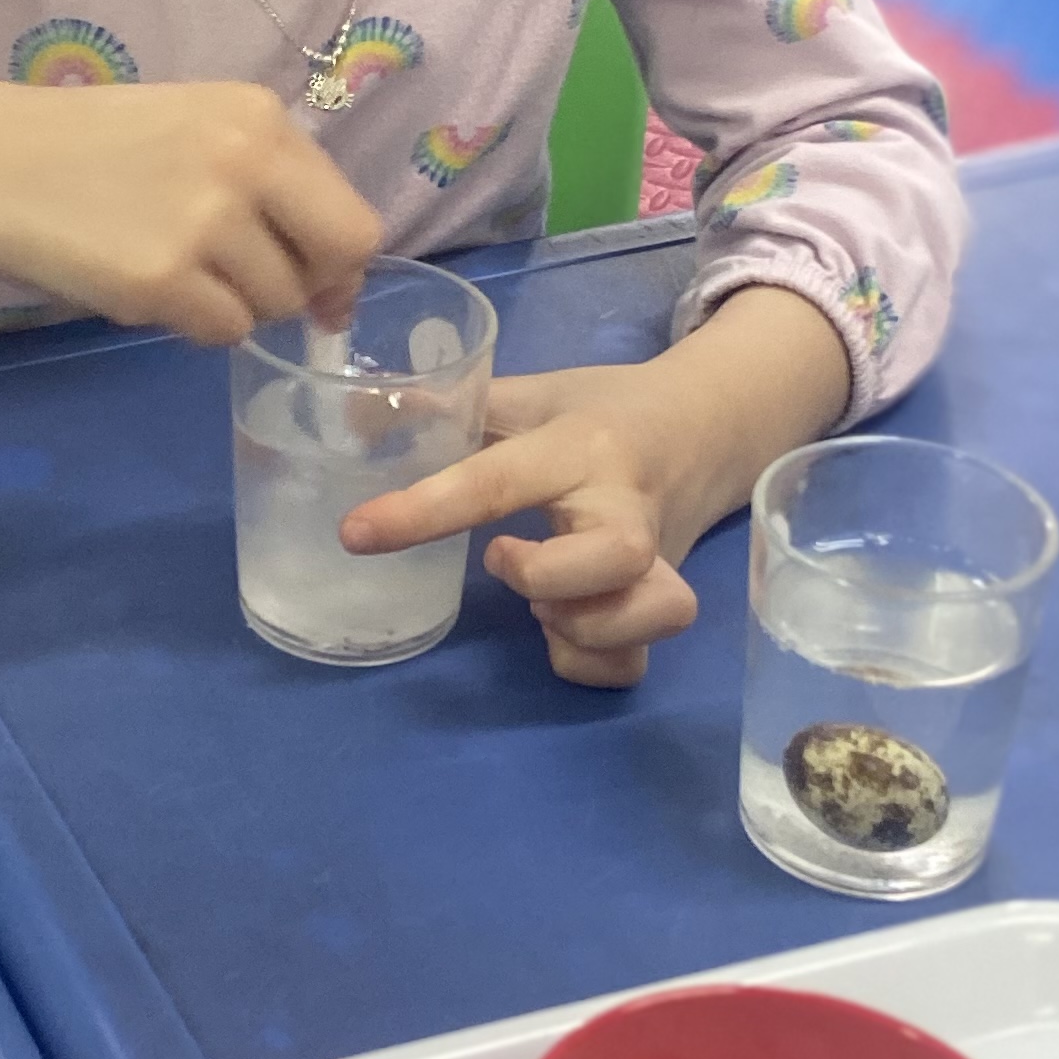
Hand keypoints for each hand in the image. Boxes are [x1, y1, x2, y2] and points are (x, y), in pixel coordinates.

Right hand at [0, 81, 383, 347]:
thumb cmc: (89, 146)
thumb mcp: (194, 130)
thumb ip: (268, 185)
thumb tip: (336, 284)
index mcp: (259, 117)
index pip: (351, 211)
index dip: (337, 260)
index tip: (316, 284)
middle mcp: (246, 161)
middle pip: (339, 256)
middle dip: (311, 287)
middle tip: (256, 290)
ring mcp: (205, 222)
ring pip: (273, 304)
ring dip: (234, 305)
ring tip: (173, 270)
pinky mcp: (161, 279)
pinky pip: (222, 332)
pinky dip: (193, 326)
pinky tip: (146, 287)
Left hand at [347, 370, 698, 686]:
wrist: (708, 425)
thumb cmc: (601, 412)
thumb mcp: (531, 395)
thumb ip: (451, 407)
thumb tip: (350, 413)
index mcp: (581, 446)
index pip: (498, 481)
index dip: (422, 511)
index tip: (356, 533)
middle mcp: (628, 505)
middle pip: (618, 555)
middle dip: (547, 576)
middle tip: (502, 562)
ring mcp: (658, 560)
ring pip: (653, 611)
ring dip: (582, 626)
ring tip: (541, 606)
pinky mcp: (661, 601)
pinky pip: (635, 662)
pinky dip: (591, 664)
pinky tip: (560, 636)